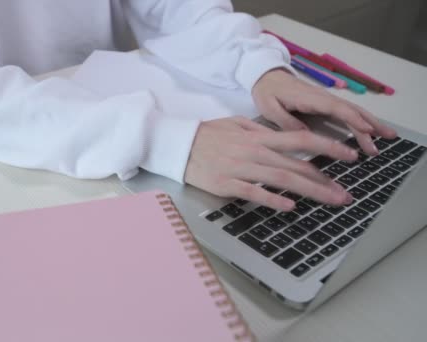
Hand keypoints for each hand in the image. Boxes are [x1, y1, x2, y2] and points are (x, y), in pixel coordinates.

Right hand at [184, 116, 354, 210]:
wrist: (177, 144)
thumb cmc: (206, 135)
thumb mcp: (235, 124)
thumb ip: (259, 130)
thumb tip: (282, 136)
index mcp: (258, 137)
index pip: (300, 140)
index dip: (328, 147)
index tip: (349, 155)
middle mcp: (254, 152)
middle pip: (296, 165)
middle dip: (325, 181)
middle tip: (345, 194)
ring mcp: (240, 168)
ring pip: (281, 179)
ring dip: (309, 191)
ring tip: (330, 201)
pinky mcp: (226, 184)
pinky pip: (253, 193)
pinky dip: (273, 199)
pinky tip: (290, 207)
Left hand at [252, 69, 396, 154]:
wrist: (265, 76)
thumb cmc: (267, 92)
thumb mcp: (269, 108)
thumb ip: (286, 121)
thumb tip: (306, 135)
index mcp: (309, 98)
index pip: (336, 108)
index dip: (352, 119)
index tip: (366, 130)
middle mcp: (322, 97)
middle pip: (351, 110)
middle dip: (370, 124)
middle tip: (386, 139)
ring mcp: (326, 99)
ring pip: (353, 111)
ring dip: (371, 123)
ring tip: (387, 136)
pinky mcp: (326, 103)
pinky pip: (347, 112)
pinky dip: (361, 120)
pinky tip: (371, 131)